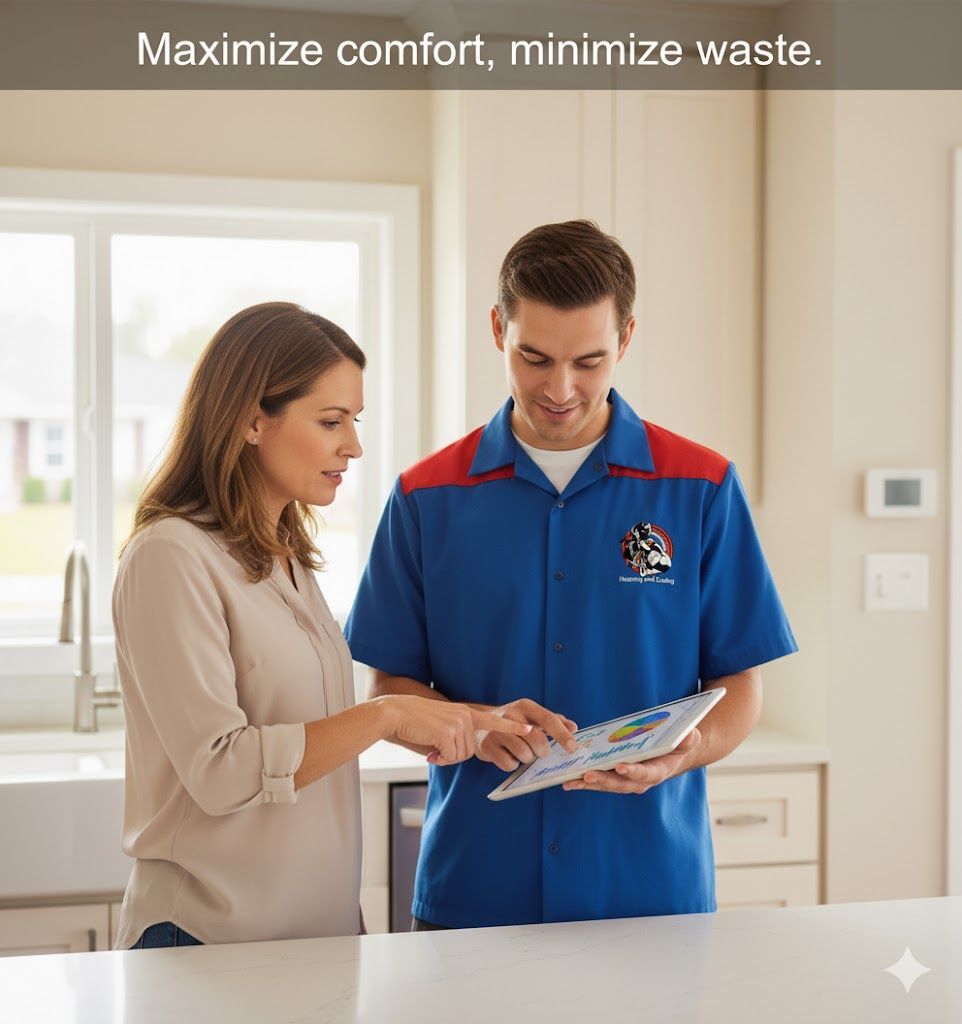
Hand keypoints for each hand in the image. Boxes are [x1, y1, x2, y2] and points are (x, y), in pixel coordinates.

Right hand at [378, 695, 532, 766]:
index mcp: (466, 713)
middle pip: (470, 750)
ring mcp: (458, 724)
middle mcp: (466, 717)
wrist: (396, 713)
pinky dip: (439, 757)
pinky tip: (429, 748)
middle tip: (436, 743)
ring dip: (445, 755)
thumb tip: (456, 754)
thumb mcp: (442, 726)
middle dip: (453, 754)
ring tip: (431, 740)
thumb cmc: (415, 722)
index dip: (512, 727)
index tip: (529, 729)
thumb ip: (456, 736)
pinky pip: (450, 757)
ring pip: (461, 755)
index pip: (494, 721)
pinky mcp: (449, 733)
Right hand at [474, 698, 579, 771]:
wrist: (479, 725)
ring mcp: (497, 731)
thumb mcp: (532, 716)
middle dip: (543, 751)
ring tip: (523, 752)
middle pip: (537, 740)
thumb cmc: (514, 723)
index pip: (548, 720)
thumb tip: (574, 727)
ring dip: (527, 758)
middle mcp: (511, 716)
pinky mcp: (487, 746)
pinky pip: (509, 764)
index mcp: (525, 706)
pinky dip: (513, 764)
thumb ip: (554, 721)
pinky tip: (510, 756)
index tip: (573, 749)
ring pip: (523, 754)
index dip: (563, 735)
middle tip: (541, 752)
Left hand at [562, 728, 701, 794]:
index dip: (633, 772)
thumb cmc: (678, 746)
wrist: (671, 755)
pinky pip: (600, 780)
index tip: (621, 767)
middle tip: (587, 775)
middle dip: (603, 780)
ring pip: (606, 784)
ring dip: (588, 783)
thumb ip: (688, 740)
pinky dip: (584, 781)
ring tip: (570, 781)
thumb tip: (689, 734)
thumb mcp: (687, 741)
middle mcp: (639, 781)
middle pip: (619, 783)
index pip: (645, 774)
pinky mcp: (616, 778)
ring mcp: (626, 781)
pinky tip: (569, 779)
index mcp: (657, 771)